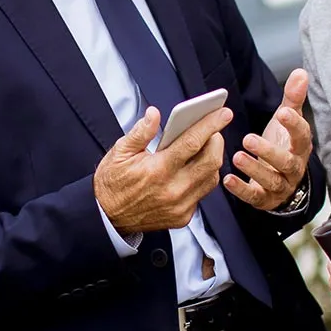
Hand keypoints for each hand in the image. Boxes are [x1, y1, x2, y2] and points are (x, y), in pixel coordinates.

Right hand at [95, 104, 231, 234]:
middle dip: (217, 141)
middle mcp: (172, 190)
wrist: (107, 217)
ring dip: (212, 160)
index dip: (210, 125)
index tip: (223, 113)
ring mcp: (180, 206)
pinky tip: (194, 168)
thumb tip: (154, 114)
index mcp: (157, 170)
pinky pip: (202, 193)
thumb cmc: (112, 183)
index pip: (192, 143)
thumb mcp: (119, 152)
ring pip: (211, 178)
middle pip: (211, 161)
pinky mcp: (182, 217)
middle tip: (213, 130)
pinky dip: (202, 177)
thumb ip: (140, 132)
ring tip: (205, 146)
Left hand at [224, 69, 313, 210]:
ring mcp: (280, 186)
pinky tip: (227, 179)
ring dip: (254, 169)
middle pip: (287, 162)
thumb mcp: (286, 122)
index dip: (294, 125)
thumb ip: (292, 99)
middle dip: (269, 152)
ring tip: (236, 156)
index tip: (282, 113)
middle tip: (248, 139)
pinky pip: (255, 196)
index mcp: (300, 148)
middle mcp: (294, 169)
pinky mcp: (265, 199)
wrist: (281, 179)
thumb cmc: (282, 144)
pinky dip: (242, 190)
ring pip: (271, 180)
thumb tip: (301, 73)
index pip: (302, 137)